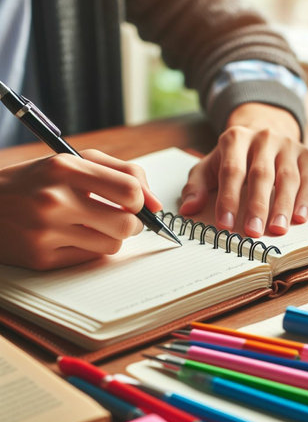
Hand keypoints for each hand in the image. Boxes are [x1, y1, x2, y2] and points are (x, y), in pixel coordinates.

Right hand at [0, 150, 161, 269]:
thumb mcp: (75, 161)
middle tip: (121, 218)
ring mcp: (45, 232)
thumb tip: (156, 203)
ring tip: (92, 225)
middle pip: (126, 224)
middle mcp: (55, 200)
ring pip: (112, 245)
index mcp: (66, 168)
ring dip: (111, 237)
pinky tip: (72, 237)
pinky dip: (89, 249)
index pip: (129, 191)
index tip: (133, 202)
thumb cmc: (37, 181)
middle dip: (132, 223)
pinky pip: (89, 259)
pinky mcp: (40, 258)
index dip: (140, 200)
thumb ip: (123, 172)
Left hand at [179, 102, 307, 236]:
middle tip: (252, 233)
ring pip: (287, 177)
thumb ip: (195, 186)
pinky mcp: (305, 154)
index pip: (232, 171)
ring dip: (283, 206)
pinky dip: (306, 199)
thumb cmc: (233, 157)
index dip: (228, 199)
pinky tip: (300, 218)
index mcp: (235, 139)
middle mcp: (263, 138)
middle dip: (257, 206)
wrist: (262, 131)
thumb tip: (188, 209)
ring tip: (277, 230)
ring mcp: (287, 145)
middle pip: (261, 174)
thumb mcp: (209, 165)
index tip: (225, 225)